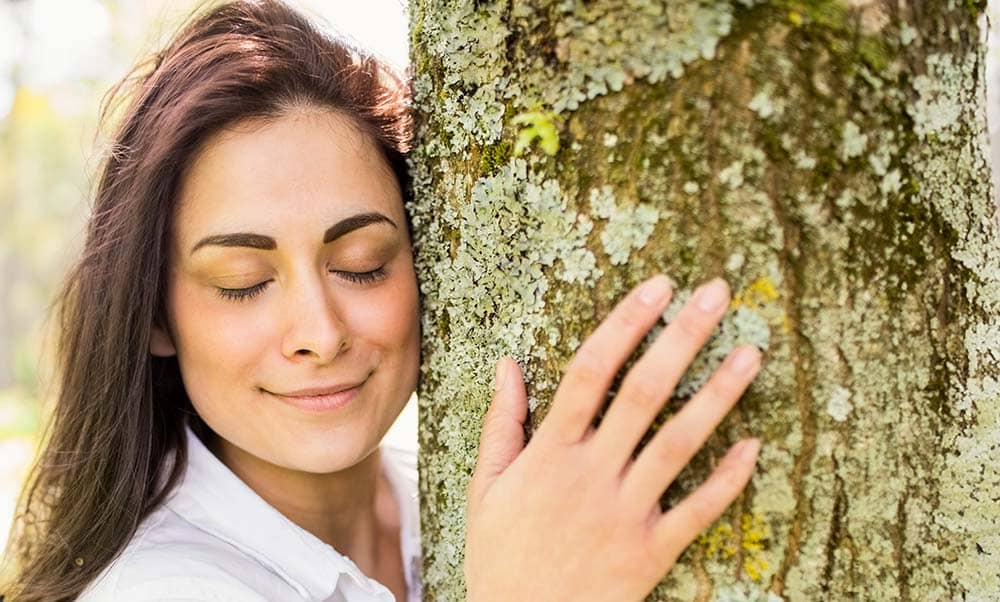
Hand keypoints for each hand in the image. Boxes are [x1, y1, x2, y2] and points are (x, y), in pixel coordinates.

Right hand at [464, 275, 761, 601]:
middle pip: (642, 393)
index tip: (657, 287)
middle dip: (682, 337)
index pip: (590, 371)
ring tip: (752, 351)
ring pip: (678, 443)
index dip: (625, 323)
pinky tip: (754, 444)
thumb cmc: (500, 555)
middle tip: (716, 293)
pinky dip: (728, 480)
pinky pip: (697, 512)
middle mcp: (590, 474)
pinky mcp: (649, 553)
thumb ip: (500, 423)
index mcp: (549, 452)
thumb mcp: (486, 486)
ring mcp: (624, 513)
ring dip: (718, 394)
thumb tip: (506, 363)